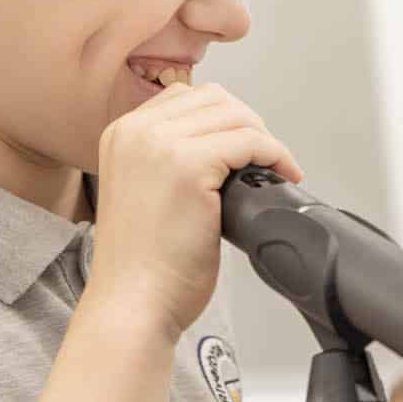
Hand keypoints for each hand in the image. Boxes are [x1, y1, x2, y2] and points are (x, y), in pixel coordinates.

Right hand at [86, 82, 303, 341]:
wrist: (132, 304)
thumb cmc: (141, 266)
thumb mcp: (142, 193)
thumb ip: (166, 162)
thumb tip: (221, 150)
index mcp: (120, 134)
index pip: (185, 97)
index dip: (223, 119)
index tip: (243, 144)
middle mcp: (135, 131)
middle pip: (213, 99)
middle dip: (247, 124)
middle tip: (265, 158)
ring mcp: (160, 145)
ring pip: (235, 116)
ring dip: (264, 138)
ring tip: (274, 167)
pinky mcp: (188, 165)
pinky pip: (250, 142)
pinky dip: (275, 154)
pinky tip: (281, 176)